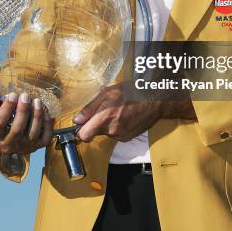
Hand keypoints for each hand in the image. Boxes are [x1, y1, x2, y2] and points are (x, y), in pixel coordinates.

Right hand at [0, 92, 53, 155]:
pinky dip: (47, 124)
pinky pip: (45, 137)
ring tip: (37, 101)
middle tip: (25, 96)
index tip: (13, 94)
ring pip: (32, 133)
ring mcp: (23, 147)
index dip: (7, 108)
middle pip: (17, 129)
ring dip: (36, 115)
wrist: (5, 134)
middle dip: (23, 110)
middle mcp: (7, 146)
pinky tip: (45, 111)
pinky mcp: (36, 147)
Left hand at [74, 84, 196, 142]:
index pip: (84, 136)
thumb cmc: (130, 92)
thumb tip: (76, 120)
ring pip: (106, 133)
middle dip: (97, 124)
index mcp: (104, 118)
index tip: (82, 124)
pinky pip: (116, 135)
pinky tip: (125, 117)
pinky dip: (117, 128)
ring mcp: (121, 136)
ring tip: (119, 111)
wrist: (154, 100)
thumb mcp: (107, 93)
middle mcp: (112, 131)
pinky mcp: (128, 138)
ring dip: (108, 125)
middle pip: (95, 133)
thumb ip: (90, 108)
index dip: (81, 130)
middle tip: (106, 110)